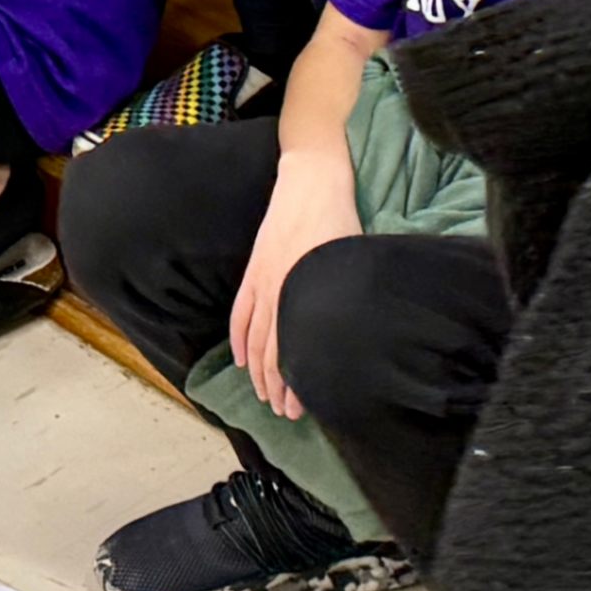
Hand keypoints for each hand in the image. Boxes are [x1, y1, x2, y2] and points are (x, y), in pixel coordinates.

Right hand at [227, 147, 362, 419]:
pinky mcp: (255, 267)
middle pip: (273, 349)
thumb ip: (343, 297)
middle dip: (279, 385)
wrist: (313, 177)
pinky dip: (238, 339)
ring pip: (256, 337)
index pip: (294, 348)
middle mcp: (280, 290)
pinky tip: (240, 361)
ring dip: (258, 370)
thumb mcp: (351, 260)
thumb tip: (352, 332)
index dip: (297, 381)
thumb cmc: (340, 216)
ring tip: (264, 396)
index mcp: (305, 291)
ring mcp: (263, 279)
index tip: (305, 406)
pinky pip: (241, 311)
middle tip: (286, 413)